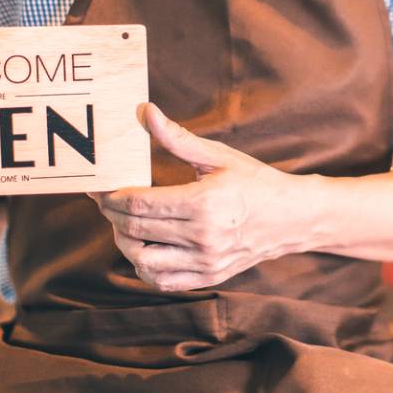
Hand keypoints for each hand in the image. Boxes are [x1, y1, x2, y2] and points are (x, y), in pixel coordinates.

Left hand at [92, 103, 308, 290]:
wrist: (292, 218)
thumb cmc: (254, 182)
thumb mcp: (218, 156)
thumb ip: (177, 138)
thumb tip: (144, 112)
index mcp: (204, 203)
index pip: (139, 204)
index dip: (111, 195)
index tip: (100, 186)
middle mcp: (203, 236)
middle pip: (135, 230)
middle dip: (111, 214)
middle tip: (106, 200)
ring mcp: (206, 261)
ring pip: (143, 260)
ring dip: (124, 242)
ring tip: (125, 224)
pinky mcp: (209, 277)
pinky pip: (162, 281)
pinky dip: (144, 267)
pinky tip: (145, 247)